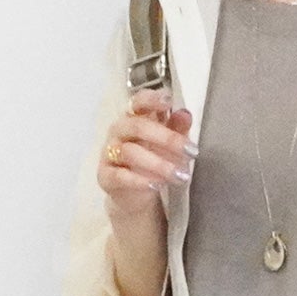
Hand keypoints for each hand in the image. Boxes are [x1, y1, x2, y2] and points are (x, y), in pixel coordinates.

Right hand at [96, 87, 196, 216]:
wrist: (136, 196)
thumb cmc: (152, 164)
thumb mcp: (169, 146)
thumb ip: (177, 129)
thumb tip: (185, 114)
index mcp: (134, 118)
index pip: (138, 102)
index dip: (151, 99)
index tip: (168, 102)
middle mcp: (119, 131)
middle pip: (138, 127)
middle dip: (167, 139)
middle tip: (190, 151)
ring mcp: (109, 153)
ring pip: (130, 152)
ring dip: (158, 164)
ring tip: (179, 175)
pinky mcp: (105, 176)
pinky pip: (120, 176)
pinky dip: (139, 181)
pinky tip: (156, 186)